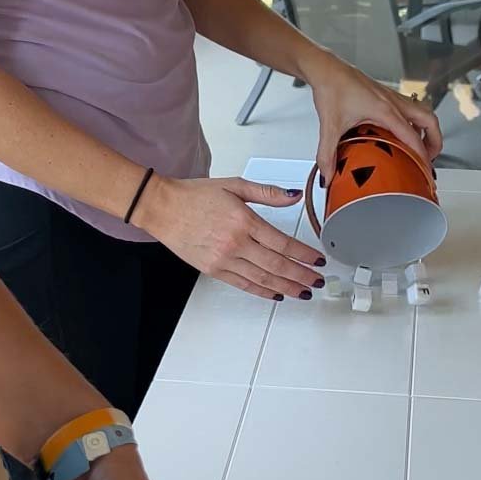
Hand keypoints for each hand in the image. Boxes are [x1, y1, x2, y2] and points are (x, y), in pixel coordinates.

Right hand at [135, 173, 324, 300]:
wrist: (163, 207)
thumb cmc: (195, 196)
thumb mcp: (235, 185)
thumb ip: (267, 193)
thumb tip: (293, 197)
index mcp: (244, 221)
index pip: (283, 243)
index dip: (304, 254)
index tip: (317, 260)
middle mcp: (235, 243)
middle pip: (277, 265)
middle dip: (301, 275)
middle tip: (317, 280)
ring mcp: (224, 260)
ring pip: (263, 279)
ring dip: (287, 287)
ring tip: (304, 291)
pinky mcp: (213, 270)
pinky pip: (244, 285)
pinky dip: (263, 292)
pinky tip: (277, 294)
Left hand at [306, 54, 442, 183]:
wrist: (327, 69)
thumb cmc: (332, 88)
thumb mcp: (330, 126)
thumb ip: (327, 154)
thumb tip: (328, 174)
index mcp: (385, 111)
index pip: (413, 138)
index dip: (422, 156)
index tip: (425, 170)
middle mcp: (394, 103)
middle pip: (429, 121)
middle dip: (435, 141)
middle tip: (431, 158)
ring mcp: (392, 97)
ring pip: (423, 112)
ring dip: (428, 129)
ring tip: (423, 145)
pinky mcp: (386, 95)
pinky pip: (411, 108)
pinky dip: (415, 121)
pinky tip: (403, 130)